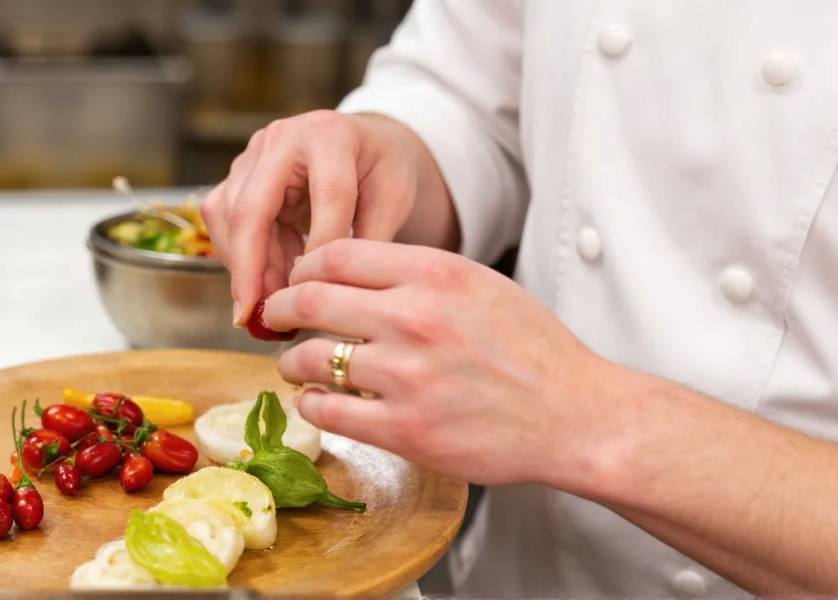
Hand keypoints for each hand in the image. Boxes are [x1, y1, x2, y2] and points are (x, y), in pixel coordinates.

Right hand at [200, 110, 436, 325]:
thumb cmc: (381, 171)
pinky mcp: (237, 174)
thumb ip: (369, 240)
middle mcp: (282, 137)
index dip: (322, 248)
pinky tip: (268, 283)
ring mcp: (253, 153)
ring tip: (274, 305)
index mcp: (330, 135)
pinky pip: (224, 220)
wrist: (364, 144)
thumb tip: (334, 292)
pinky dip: (242, 257)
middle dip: (250, 268)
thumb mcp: (393, 199)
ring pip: (228, 216)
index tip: (319, 295)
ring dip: (246, 267)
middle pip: (252, 207)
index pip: (326, 196)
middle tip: (253, 316)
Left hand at [263, 239, 612, 487]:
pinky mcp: (404, 430)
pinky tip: (319, 401)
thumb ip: (419, 273)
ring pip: (309, 357)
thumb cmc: (533, 349)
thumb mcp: (481, 285)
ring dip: (290, 360)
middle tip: (274, 317)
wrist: (573, 415)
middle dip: (280, 307)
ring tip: (294, 364)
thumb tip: (356, 271)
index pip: (337, 254)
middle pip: (310, 298)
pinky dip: (312, 403)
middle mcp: (415, 318)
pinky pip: (327, 410)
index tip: (298, 280)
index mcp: (435, 273)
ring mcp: (407, 376)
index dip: (304, 267)